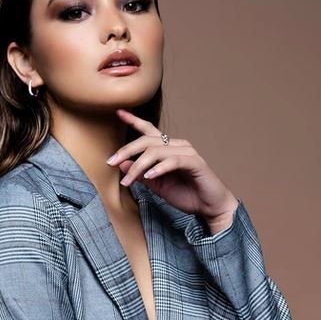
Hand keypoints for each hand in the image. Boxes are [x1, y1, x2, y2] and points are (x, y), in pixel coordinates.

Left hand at [107, 109, 237, 222]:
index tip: (118, 113)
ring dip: (139, 166)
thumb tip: (121, 163)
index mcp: (168, 149)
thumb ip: (140, 174)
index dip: (134, 120)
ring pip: (156, 151)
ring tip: (128, 180)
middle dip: (127, 150)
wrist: (209, 207)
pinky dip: (159, 168)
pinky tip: (149, 177)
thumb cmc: (186, 195)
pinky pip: (173, 161)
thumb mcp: (156, 186)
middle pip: (147, 141)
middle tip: (111, 162)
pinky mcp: (195, 162)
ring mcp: (187, 152)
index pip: (149, 131)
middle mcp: (177, 146)